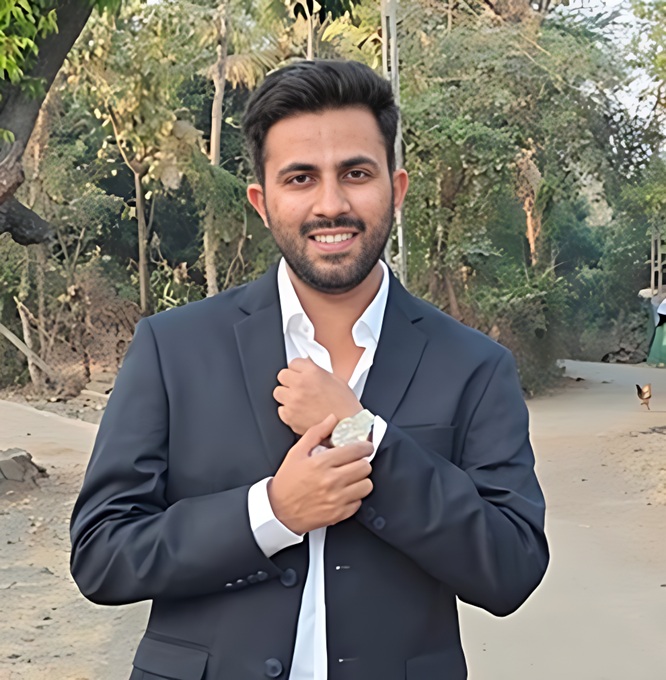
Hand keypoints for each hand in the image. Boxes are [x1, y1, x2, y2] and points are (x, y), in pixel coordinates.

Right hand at [268, 414, 373, 534]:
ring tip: (352, 478)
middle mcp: (331, 481)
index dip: (365, 446)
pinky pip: (359, 502)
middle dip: (362, 462)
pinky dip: (355, 497)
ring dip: (361, 480)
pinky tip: (345, 492)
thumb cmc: (287, 482)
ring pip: (366, 485)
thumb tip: (332, 419)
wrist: (278, 512)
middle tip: (356, 462)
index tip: (366, 447)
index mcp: (321, 463)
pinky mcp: (338, 514)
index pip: (356, 450)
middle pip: (365, 467)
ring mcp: (336, 499)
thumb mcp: (296, 452)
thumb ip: (316, 433)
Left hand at [274, 357, 362, 434]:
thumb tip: (306, 365)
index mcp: (312, 373)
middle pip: (282, 375)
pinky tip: (300, 412)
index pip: (293, 363)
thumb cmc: (345, 405)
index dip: (298, 369)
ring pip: (278, 392)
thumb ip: (316, 370)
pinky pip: (281, 410)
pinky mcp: (290, 417)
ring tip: (299, 400)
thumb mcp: (335, 379)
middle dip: (290, 380)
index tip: (301, 373)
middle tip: (299, 386)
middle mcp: (300, 385)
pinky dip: (288, 411)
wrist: (348, 426)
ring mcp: (293, 402)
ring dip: (286, 395)